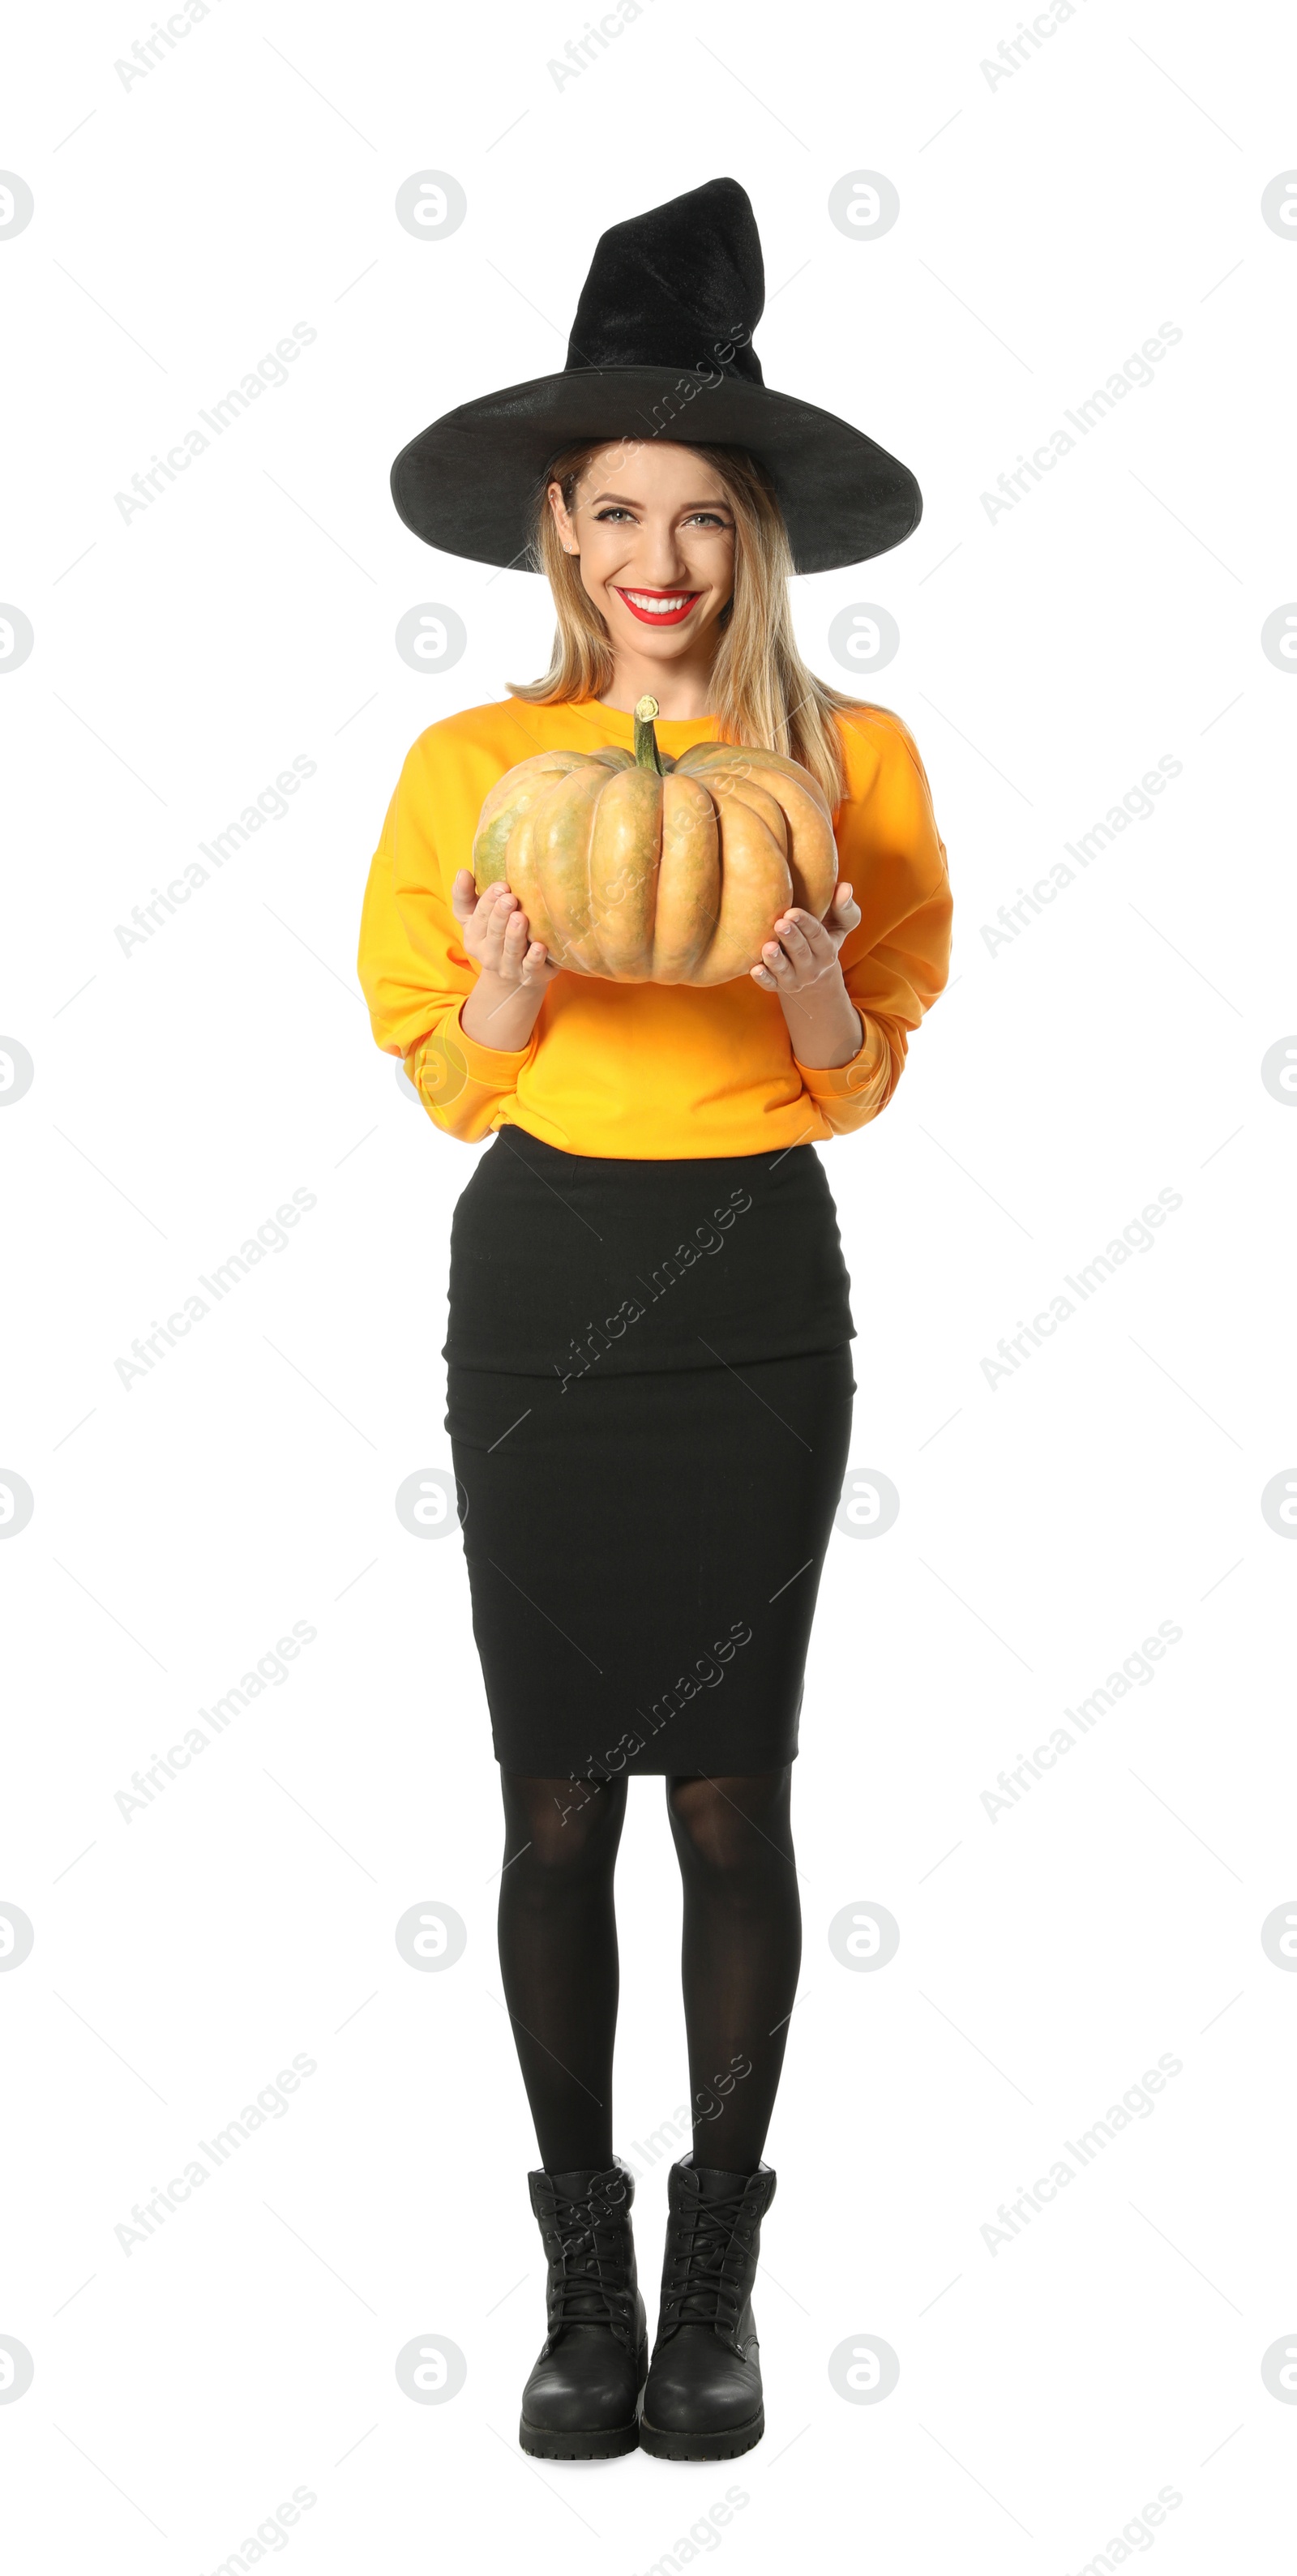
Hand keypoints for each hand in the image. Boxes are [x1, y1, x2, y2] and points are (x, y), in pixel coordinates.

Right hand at [451, 870, 560, 992]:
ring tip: (520, 917)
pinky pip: (531, 968)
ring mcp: (508, 967)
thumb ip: (465, 895)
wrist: (514, 973)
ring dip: (515, 934)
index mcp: (474, 937)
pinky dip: (535, 958)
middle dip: (500, 915)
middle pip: (494, 933)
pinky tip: (540, 947)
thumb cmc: (494, 933)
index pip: (479, 917)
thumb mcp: (474, 915)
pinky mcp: (529, 976)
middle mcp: (488, 954)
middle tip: (510, 898)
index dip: (488, 902)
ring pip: (511, 950)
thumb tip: (462, 873)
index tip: (501, 886)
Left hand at [751, 880, 863, 1070]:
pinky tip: (755, 969)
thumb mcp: (839, 922)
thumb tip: (845, 887)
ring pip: (785, 971)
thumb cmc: (823, 932)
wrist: (811, 967)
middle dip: (791, 939)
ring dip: (776, 960)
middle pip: (801, 953)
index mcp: (828, 950)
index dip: (806, 924)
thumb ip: (844, 906)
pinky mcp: (778, 986)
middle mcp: (813, 968)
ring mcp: (795, 979)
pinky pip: (770, 985)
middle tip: (780, 923)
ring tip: (768, 947)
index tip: (792, 912)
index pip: (818, 936)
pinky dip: (763, 979)